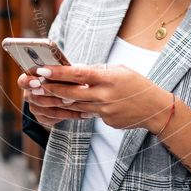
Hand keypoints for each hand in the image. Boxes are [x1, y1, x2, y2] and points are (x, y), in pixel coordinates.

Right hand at [17, 71, 88, 128]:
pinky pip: (51, 119)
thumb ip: (62, 71)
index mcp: (31, 78)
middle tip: (69, 98)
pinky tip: (80, 113)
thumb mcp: (67, 70)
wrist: (75, 88)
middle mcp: (30, 93)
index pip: (23, 81)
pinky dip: (67, 116)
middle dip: (53, 98)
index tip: (38, 82)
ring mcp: (35, 106)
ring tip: (77, 104)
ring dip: (62, 108)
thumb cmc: (68, 75)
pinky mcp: (42, 117)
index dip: (28, 82)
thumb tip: (66, 70)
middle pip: (34, 98)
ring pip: (44, 110)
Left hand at [35, 64, 171, 131]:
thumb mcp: (119, 71)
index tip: (43, 70)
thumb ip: (97, 72)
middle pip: (72, 93)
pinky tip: (68, 104)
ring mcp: (105, 111)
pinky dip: (78, 108)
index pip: (79, 75)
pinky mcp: (106, 121)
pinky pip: (88, 114)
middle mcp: (105, 96)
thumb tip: (74, 71)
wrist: (156, 109)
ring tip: (41, 95)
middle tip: (34, 84)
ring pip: (75, 106)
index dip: (59, 73)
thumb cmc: (137, 84)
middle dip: (51, 89)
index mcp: (109, 78)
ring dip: (58, 100)